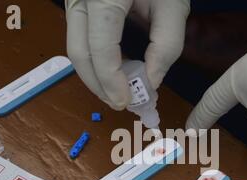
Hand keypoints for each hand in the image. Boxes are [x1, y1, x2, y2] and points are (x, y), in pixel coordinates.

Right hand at [65, 0, 189, 109]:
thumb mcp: (173, 5)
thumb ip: (166, 45)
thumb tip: (151, 82)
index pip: (100, 48)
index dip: (111, 81)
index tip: (127, 101)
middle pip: (78, 54)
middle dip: (98, 85)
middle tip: (120, 103)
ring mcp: (73, 1)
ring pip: (74, 49)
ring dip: (94, 76)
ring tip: (118, 91)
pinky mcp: (76, 5)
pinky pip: (79, 39)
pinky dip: (94, 61)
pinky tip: (112, 72)